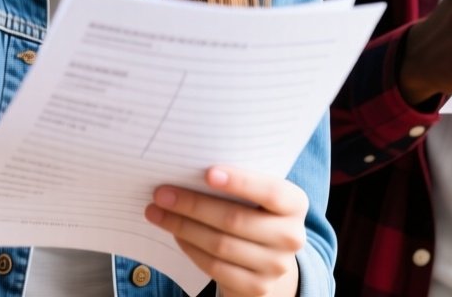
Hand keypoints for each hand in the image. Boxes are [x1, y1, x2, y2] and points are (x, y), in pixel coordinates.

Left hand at [146, 166, 306, 296]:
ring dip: (182, 226)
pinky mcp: (256, 288)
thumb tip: (186, 167)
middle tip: (161, 193)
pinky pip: (215, 266)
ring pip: (220, 244)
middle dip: (192, 205)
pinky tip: (175, 234)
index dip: (240, 182)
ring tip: (156, 211)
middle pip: (235, 219)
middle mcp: (291, 236)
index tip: (207, 173)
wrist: (267, 259)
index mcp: (295, 204)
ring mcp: (275, 266)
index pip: (271, 192)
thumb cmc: (253, 213)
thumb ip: (235, 182)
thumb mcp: (255, 196)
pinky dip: (190, 248)